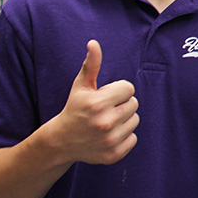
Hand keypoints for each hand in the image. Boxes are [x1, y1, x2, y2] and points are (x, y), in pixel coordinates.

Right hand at [52, 40, 138, 165]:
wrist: (61, 141)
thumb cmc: (75, 108)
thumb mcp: (80, 86)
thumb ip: (90, 64)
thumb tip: (93, 43)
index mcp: (98, 103)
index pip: (129, 88)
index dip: (118, 90)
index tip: (105, 96)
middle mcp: (104, 123)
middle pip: (134, 104)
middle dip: (121, 104)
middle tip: (105, 110)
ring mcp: (109, 140)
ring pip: (135, 120)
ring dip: (124, 119)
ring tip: (106, 122)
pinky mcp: (113, 154)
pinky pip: (134, 138)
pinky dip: (124, 136)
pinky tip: (108, 135)